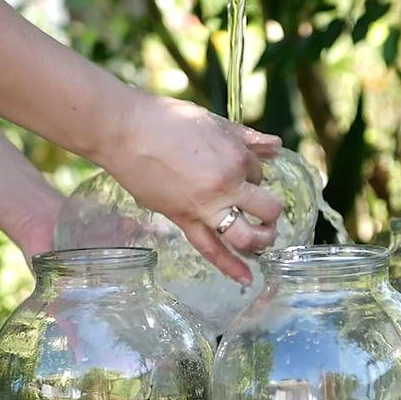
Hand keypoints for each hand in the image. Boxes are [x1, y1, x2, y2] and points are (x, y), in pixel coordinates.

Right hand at [99, 90, 284, 286]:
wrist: (124, 131)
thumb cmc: (165, 120)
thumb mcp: (213, 122)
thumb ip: (247, 137)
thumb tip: (276, 145)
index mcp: (236, 158)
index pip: (259, 173)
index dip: (252, 173)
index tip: (238, 169)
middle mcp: (227, 187)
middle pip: (266, 208)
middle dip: (270, 212)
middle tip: (265, 213)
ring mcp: (205, 207)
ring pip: (245, 236)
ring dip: (261, 241)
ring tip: (264, 242)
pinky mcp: (183, 220)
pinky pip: (211, 250)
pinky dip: (231, 267)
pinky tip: (246, 279)